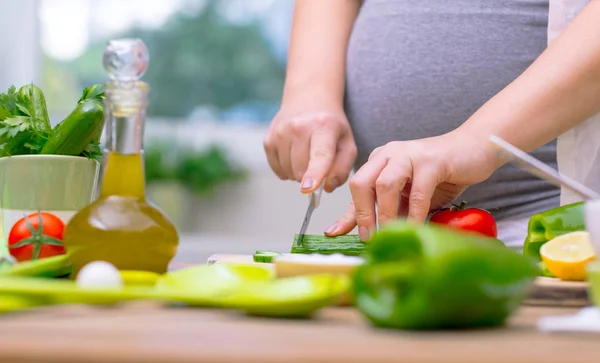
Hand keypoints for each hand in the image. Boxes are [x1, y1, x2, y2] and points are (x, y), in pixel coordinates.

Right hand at [264, 107, 356, 192]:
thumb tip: (326, 187)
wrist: (308, 100)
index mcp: (324, 126)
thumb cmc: (331, 127)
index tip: (308, 189)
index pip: (320, 154)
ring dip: (299, 172)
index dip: (315, 173)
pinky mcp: (268, 139)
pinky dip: (287, 169)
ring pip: (288, 172)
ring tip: (306, 154)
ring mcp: (280, 132)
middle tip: (318, 161)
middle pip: (301, 170)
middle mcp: (299, 126)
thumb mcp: (347, 143)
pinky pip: (278, 170)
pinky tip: (294, 154)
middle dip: (311, 176)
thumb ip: (342, 168)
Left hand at [324, 130, 499, 240]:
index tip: (333, 234)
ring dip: (384, 213)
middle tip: (367, 238)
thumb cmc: (441, 175)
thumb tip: (365, 233)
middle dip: (360, 213)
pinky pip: (417, 191)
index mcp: (379, 161)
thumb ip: (387, 208)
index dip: (346, 214)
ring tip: (387, 234)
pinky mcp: (431, 161)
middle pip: (361, 182)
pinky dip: (414, 213)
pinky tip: (414, 228)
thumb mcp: (408, 196)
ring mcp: (408, 155)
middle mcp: (388, 154)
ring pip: (385, 185)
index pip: (356, 189)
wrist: (475, 148)